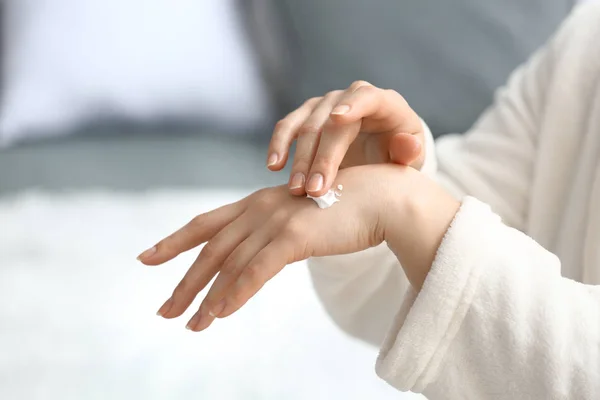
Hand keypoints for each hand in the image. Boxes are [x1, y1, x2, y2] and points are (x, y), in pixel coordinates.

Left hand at [138, 165, 412, 331]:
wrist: (383, 198)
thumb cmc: (346, 208)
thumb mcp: (302, 217)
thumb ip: (278, 231)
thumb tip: (262, 254)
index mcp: (257, 202)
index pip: (205, 223)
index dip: (174, 241)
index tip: (147, 258)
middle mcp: (259, 208)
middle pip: (209, 249)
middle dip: (184, 282)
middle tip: (164, 311)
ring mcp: (275, 220)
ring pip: (228, 264)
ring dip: (206, 298)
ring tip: (190, 325)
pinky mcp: (295, 236)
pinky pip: (256, 271)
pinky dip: (235, 294)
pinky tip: (220, 315)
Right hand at [266, 80, 424, 196]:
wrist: (379, 155)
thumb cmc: (397, 157)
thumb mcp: (409, 161)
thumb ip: (409, 154)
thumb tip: (407, 145)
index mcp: (384, 104)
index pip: (368, 97)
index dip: (353, 104)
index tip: (338, 118)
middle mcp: (352, 98)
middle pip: (331, 122)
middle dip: (321, 159)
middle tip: (315, 191)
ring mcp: (326, 105)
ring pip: (306, 125)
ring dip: (299, 159)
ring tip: (296, 189)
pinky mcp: (307, 116)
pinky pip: (288, 127)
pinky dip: (279, 145)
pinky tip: (274, 166)